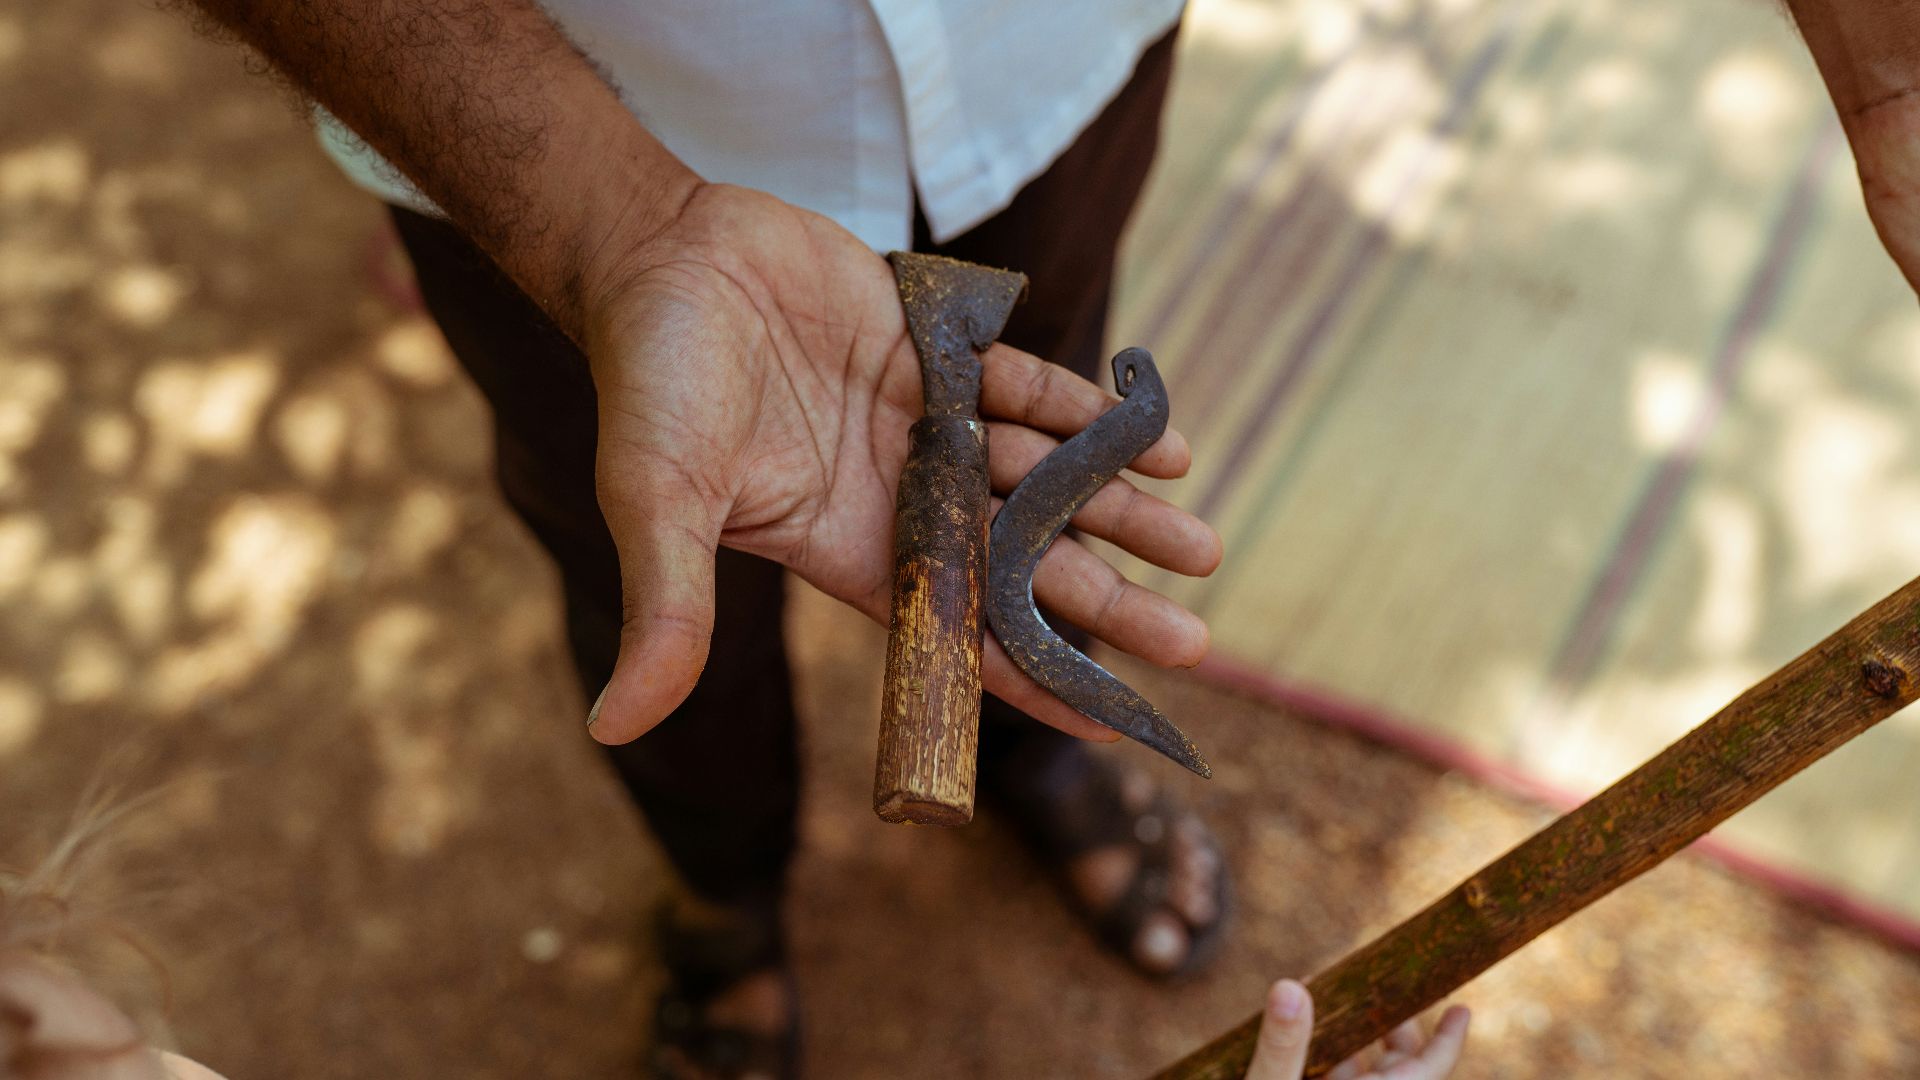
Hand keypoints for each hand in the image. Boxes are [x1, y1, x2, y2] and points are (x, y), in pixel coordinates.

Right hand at [581, 183, 1221, 742]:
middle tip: (1194, 645)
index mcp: (844, 549)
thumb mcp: (656, 502)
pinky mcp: (940, 353)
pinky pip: (1033, 392)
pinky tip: (1159, 445)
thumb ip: (667, 611)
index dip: (1031, 681)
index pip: (954, 633)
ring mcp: (924, 426)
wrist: (662, 254)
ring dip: (1118, 511)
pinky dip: (1093, 417)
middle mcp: (897, 498)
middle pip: (1019, 566)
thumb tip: (616, 731)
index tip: (1109, 723)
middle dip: (1105, 605)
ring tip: (1203, 550)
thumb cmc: (651, 383)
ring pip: (1040, 480)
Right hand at [1245, 980, 1469, 1079]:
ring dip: (1351, 1038)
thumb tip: (1292, 986)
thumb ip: (1282, 1047)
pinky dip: (1325, 1059)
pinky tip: (1301, 1035)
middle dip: (1391, 1028)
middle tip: (1377, 989)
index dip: (1448, 1041)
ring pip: (1362, 1076)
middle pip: (1397, 1069)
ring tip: (1328, 1001)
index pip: (1427, 1072)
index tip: (1463, 1009)